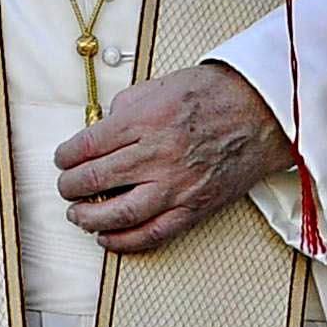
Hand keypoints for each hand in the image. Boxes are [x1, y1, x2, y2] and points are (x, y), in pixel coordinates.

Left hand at [53, 62, 296, 254]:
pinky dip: (122, 241)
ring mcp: (175, 186)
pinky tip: (106, 238)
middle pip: (94, 180)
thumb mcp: (160, 86)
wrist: (263, 113)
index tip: (62, 159)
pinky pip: (151, 234)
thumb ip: (126, 109)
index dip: (65, 156)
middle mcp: (156, 155)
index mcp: (144, 120)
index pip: (86, 146)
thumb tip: (100, 131)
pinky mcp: (193, 208)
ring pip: (117, 214)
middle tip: (65, 186)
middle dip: (70, 186)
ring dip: (88, 218)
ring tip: (77, 215)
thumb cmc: (215, 95)